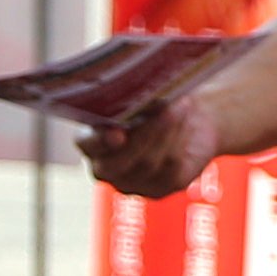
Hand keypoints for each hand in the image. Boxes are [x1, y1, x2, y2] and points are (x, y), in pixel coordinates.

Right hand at [78, 92, 222, 197]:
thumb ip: (131, 95)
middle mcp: (106, 167)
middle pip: (117, 163)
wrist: (190, 116)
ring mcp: (133, 183)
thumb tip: (138, 87)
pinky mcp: (161, 188)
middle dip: (143, 135)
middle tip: (164, 108)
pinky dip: (180, 140)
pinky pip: (170, 169)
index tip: (117, 133)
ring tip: (181, 106)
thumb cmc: (155, 99)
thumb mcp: (140, 93)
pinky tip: (187, 121)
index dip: (98, 141)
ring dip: (167, 131)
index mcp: (91, 141)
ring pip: (148, 163)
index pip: (86, 145)